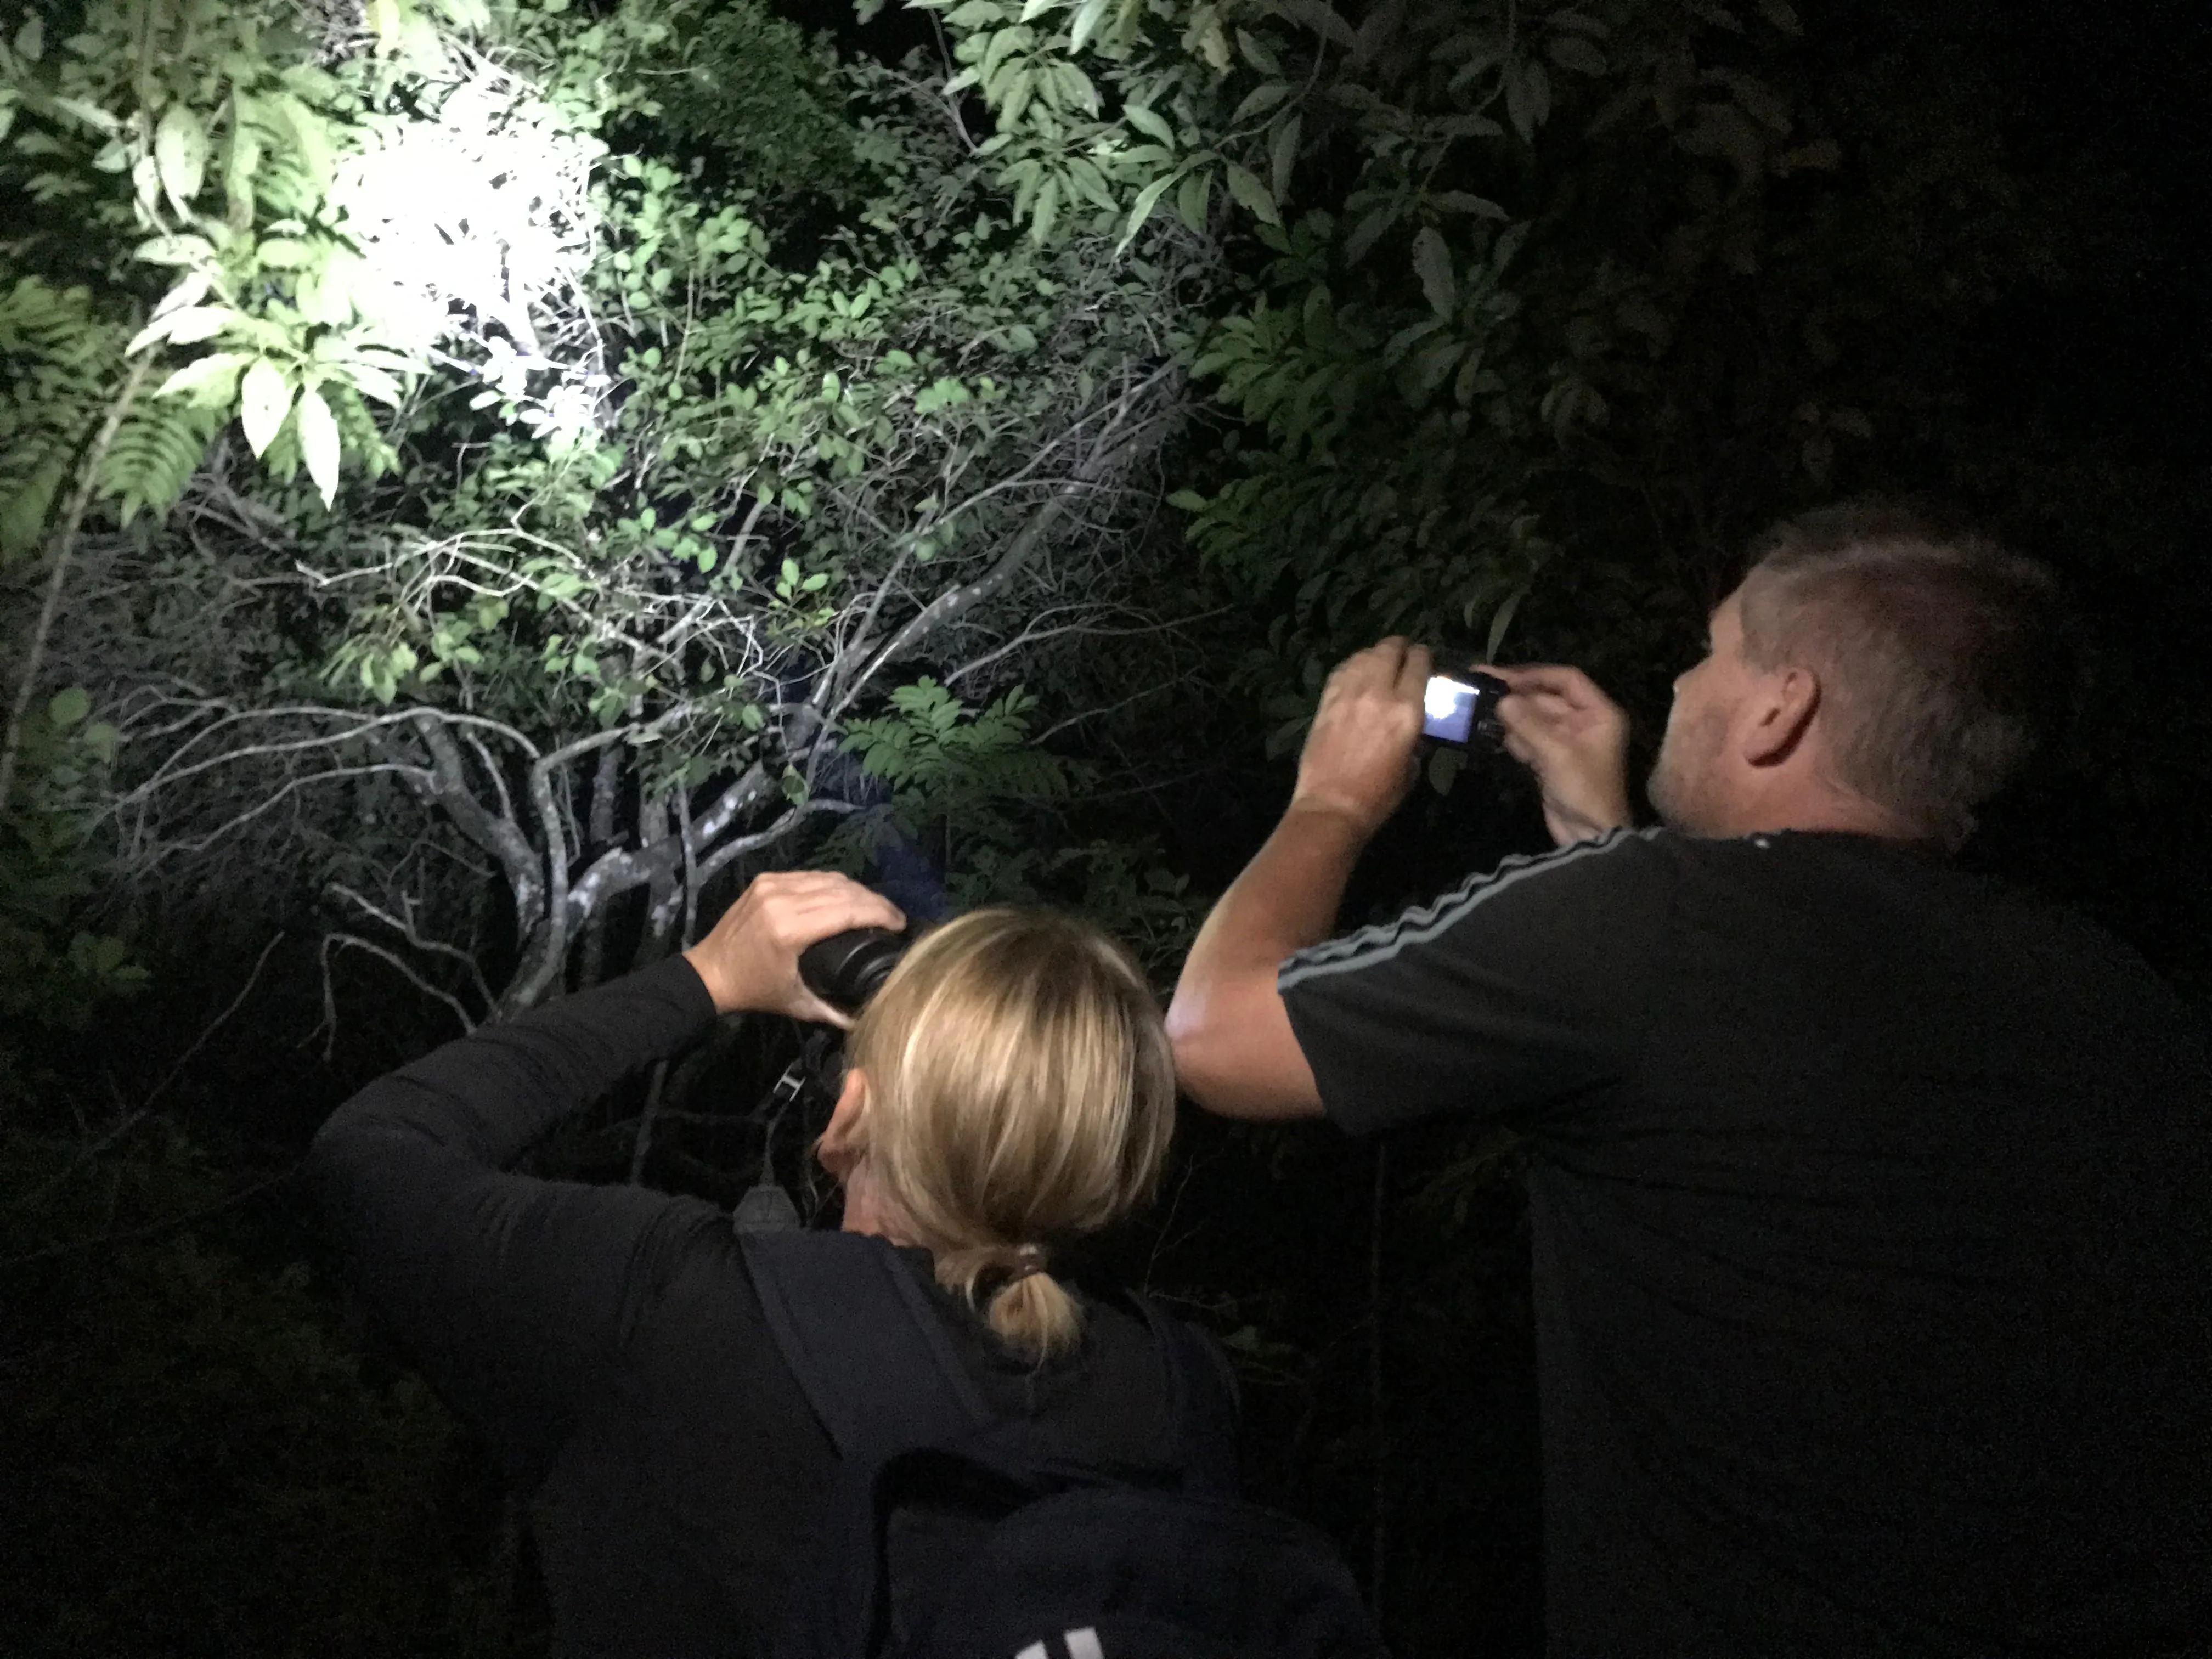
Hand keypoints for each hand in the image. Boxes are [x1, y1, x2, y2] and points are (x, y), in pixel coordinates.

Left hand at [682, 872, 904, 1024]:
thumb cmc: (754, 991)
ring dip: (857, 890)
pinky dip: (832, 884)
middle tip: (894, 916)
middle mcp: (782, 899)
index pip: (848, 910)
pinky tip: (846, 896)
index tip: (900, 924)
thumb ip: (835, 1011)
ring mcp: (772, 884)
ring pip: (829, 878)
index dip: (880, 914)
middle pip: (843, 891)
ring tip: (875, 906)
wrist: (708, 973)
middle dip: (875, 901)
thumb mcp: (796, 1004)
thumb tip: (869, 1017)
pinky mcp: (766, 879)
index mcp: (790, 929)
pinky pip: (810, 876)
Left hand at [1290, 638, 1431, 837]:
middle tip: (1402, 656)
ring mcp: (1348, 693)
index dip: (1423, 656)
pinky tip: (1357, 675)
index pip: (1419, 663)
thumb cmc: (1378, 794)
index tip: (1424, 660)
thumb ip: (1415, 736)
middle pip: (1390, 649)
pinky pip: (1342, 670)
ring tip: (1379, 664)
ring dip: (1375, 655)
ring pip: (1364, 655)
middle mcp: (1378, 692)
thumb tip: (1414, 723)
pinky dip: (1353, 667)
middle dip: (1400, 648)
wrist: (1332, 805)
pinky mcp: (1326, 700)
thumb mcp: (1411, 766)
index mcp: (1407, 710)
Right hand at [1481, 663, 1632, 846]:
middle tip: (1481, 687)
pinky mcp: (1551, 759)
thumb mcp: (1558, 754)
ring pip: (1534, 718)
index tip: (1504, 677)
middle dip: (1517, 696)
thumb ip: (1529, 724)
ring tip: (1481, 710)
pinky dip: (1514, 737)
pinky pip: (1530, 738)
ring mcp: (1566, 741)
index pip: (1567, 679)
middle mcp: (1584, 722)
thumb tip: (1501, 700)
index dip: (1536, 675)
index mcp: (1598, 713)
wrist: (1590, 836)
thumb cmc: (1585, 791)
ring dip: (1512, 717)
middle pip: (1546, 698)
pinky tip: (1493, 734)